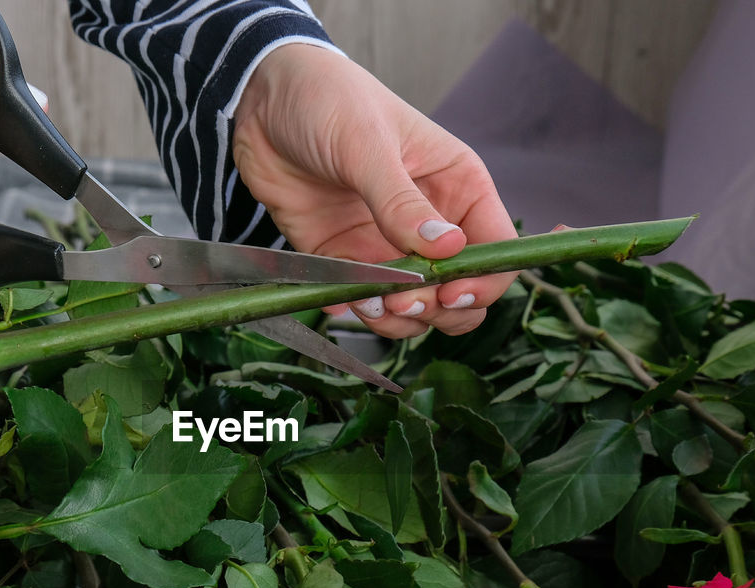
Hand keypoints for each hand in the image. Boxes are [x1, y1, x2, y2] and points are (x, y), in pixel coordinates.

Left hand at [233, 44, 517, 337]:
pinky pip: (364, 301)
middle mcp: (430, 222)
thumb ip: (401, 202)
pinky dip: (356, 311)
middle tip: (404, 301)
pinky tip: (340, 298)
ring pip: (415, 308)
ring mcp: (387, 245)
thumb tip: (448, 249)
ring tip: (371, 303)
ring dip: (398, 320)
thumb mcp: (367, 144)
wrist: (260, 99)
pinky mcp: (345, 259)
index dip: (483, 280)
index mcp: (456, 186)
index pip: (495, 247)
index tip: (450, 292)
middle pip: (461, 290)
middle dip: (438, 309)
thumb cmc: (327, 99)